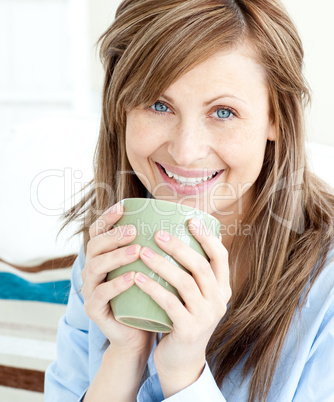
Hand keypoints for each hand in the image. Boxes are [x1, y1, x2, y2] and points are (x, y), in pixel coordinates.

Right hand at [81, 203, 154, 354]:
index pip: (99, 232)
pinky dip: (116, 284)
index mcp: (104, 257)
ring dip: (115, 256)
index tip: (124, 206)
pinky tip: (132, 277)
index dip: (108, 218)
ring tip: (137, 250)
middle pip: (94, 246)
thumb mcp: (149, 268)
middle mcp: (93, 270)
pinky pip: (101, 294)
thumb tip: (178, 221)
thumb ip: (153, 248)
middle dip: (113, 236)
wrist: (140, 332)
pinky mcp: (94, 309)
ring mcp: (91, 289)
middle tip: (134, 230)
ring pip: (95, 267)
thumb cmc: (147, 295)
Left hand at [134, 218, 230, 395]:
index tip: (190, 220)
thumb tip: (180, 238)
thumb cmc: (184, 319)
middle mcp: (219, 301)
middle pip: (200, 265)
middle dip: (178, 246)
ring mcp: (205, 316)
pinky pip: (169, 303)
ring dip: (161, 265)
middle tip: (157, 233)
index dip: (207, 236)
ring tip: (142, 252)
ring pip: (184, 282)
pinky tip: (137, 278)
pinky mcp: (188, 330)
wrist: (182, 361)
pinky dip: (153, 288)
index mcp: (223, 288)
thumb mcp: (196, 297)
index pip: (221, 256)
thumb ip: (194, 274)